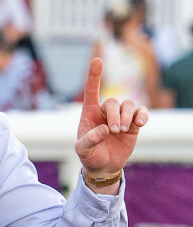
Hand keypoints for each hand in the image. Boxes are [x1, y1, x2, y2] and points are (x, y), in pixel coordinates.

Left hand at [75, 57, 148, 190]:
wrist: (103, 166)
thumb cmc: (89, 155)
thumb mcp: (82, 150)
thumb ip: (90, 140)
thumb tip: (105, 130)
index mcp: (89, 113)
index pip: (91, 90)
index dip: (94, 75)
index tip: (97, 60)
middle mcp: (104, 112)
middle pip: (112, 101)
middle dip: (115, 115)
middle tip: (114, 130)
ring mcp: (120, 117)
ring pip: (128, 105)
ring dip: (127, 116)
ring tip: (123, 130)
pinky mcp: (133, 125)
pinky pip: (141, 113)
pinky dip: (142, 115)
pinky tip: (140, 124)